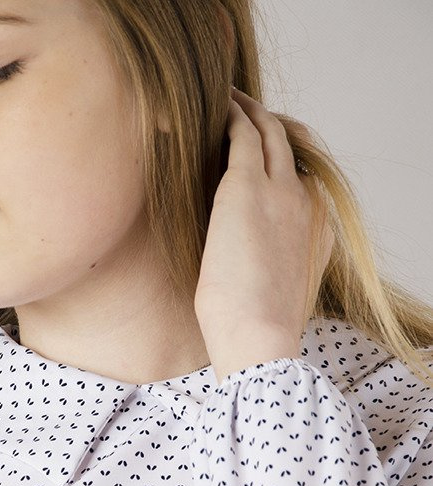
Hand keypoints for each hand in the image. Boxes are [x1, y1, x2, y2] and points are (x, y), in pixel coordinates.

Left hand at [195, 87, 334, 381]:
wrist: (259, 342)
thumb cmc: (254, 336)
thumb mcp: (268, 299)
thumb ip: (264, 275)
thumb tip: (237, 279)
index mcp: (317, 234)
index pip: (302, 182)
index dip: (280, 163)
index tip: (255, 157)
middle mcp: (307, 205)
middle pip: (292, 147)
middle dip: (268, 124)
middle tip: (242, 110)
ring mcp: (281, 192)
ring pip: (270, 131)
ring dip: (248, 110)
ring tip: (225, 98)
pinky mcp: (246, 188)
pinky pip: (242, 135)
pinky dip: (230, 117)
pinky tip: (213, 108)